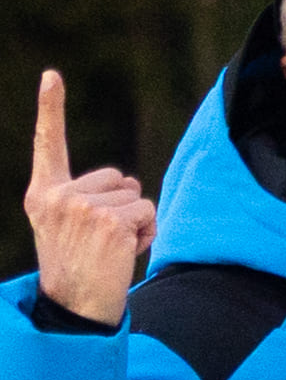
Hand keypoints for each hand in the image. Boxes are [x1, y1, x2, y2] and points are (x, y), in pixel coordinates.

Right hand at [26, 75, 150, 327]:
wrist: (76, 304)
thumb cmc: (79, 265)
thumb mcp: (68, 226)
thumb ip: (85, 198)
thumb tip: (129, 184)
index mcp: (43, 194)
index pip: (47, 144)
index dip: (50, 107)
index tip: (51, 75)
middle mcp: (58, 195)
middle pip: (118, 177)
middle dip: (122, 205)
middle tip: (102, 240)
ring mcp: (82, 207)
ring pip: (137, 196)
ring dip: (135, 222)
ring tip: (111, 248)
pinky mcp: (108, 220)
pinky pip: (148, 212)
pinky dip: (146, 232)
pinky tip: (124, 252)